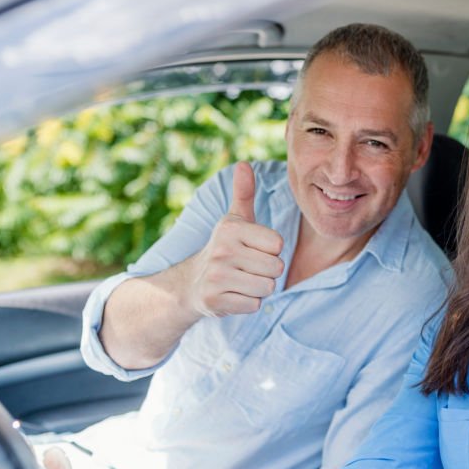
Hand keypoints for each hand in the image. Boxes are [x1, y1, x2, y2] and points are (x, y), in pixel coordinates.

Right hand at [185, 162, 285, 317]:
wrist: (190, 284)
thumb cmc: (225, 248)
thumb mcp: (234, 220)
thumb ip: (243, 193)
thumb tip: (243, 164)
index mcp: (231, 228)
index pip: (278, 244)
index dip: (271, 250)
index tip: (253, 249)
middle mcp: (222, 250)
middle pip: (276, 268)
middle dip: (267, 271)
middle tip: (247, 267)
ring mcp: (216, 276)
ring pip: (267, 287)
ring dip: (259, 288)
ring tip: (241, 280)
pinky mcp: (214, 300)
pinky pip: (254, 305)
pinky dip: (248, 303)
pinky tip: (233, 294)